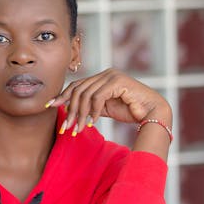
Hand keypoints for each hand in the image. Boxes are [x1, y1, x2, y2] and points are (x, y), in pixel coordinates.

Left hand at [47, 68, 172, 134]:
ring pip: (86, 95)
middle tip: (66, 127)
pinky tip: (93, 122)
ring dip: (80, 114)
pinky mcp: (118, 82)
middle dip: (69, 110)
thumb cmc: (131, 111)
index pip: (77, 85)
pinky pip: (98, 97)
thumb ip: (91, 106)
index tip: (51, 106)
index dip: (62, 96)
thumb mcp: (105, 108)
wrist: (152, 112)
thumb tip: (70, 110)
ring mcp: (112, 76)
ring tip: (78, 129)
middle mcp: (105, 74)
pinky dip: (93, 111)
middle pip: (78, 90)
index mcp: (102, 77)